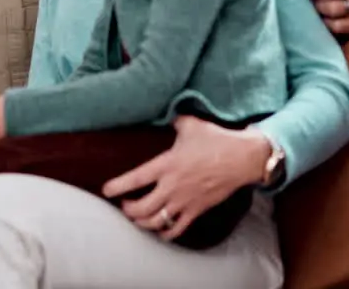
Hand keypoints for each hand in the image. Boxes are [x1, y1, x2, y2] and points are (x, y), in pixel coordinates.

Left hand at [102, 115, 270, 240]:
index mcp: (167, 165)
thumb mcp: (191, 124)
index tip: (106, 190)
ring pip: (156, 222)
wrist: (243, 158)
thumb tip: (167, 115)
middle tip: (124, 204)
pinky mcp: (197, 210)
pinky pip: (177, 228)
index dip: (117, 186)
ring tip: (137, 217)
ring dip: (142, 222)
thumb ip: (174, 121)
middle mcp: (172, 186)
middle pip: (141, 208)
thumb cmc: (216, 139)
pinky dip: (166, 233)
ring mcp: (184, 201)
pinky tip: (161, 231)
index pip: (135, 179)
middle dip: (128, 210)